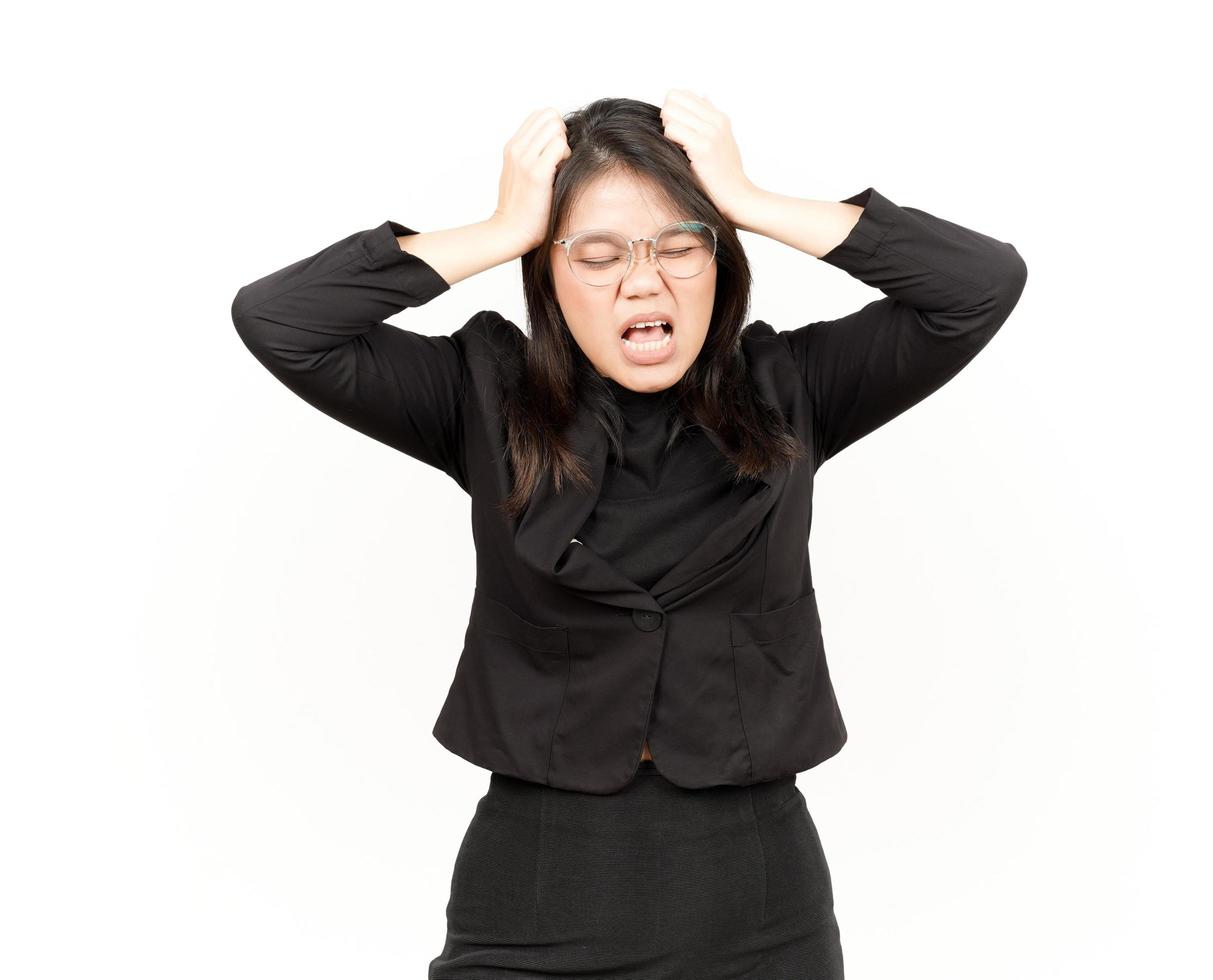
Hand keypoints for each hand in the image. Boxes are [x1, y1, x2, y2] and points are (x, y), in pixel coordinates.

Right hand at [490, 107, 571, 253]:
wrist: (510, 231)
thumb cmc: (520, 208)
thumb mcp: (519, 173)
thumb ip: (532, 154)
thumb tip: (557, 142)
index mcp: (512, 146)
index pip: (539, 114)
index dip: (554, 129)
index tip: (554, 151)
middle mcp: (516, 148)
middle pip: (550, 115)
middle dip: (562, 133)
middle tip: (560, 159)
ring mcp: (525, 159)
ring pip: (556, 127)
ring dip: (564, 145)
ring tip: (558, 167)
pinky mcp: (536, 173)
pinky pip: (560, 145)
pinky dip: (566, 157)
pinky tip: (560, 175)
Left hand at [660, 90, 757, 225]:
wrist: (737, 197)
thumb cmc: (725, 174)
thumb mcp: (723, 139)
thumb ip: (711, 117)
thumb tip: (703, 97)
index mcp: (719, 116)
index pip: (682, 94)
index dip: (673, 110)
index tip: (678, 130)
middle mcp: (716, 120)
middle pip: (672, 98)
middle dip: (667, 118)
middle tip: (675, 139)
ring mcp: (711, 132)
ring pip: (670, 113)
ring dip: (667, 130)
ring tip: (679, 147)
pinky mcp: (703, 146)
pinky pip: (671, 130)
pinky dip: (669, 142)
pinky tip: (681, 154)